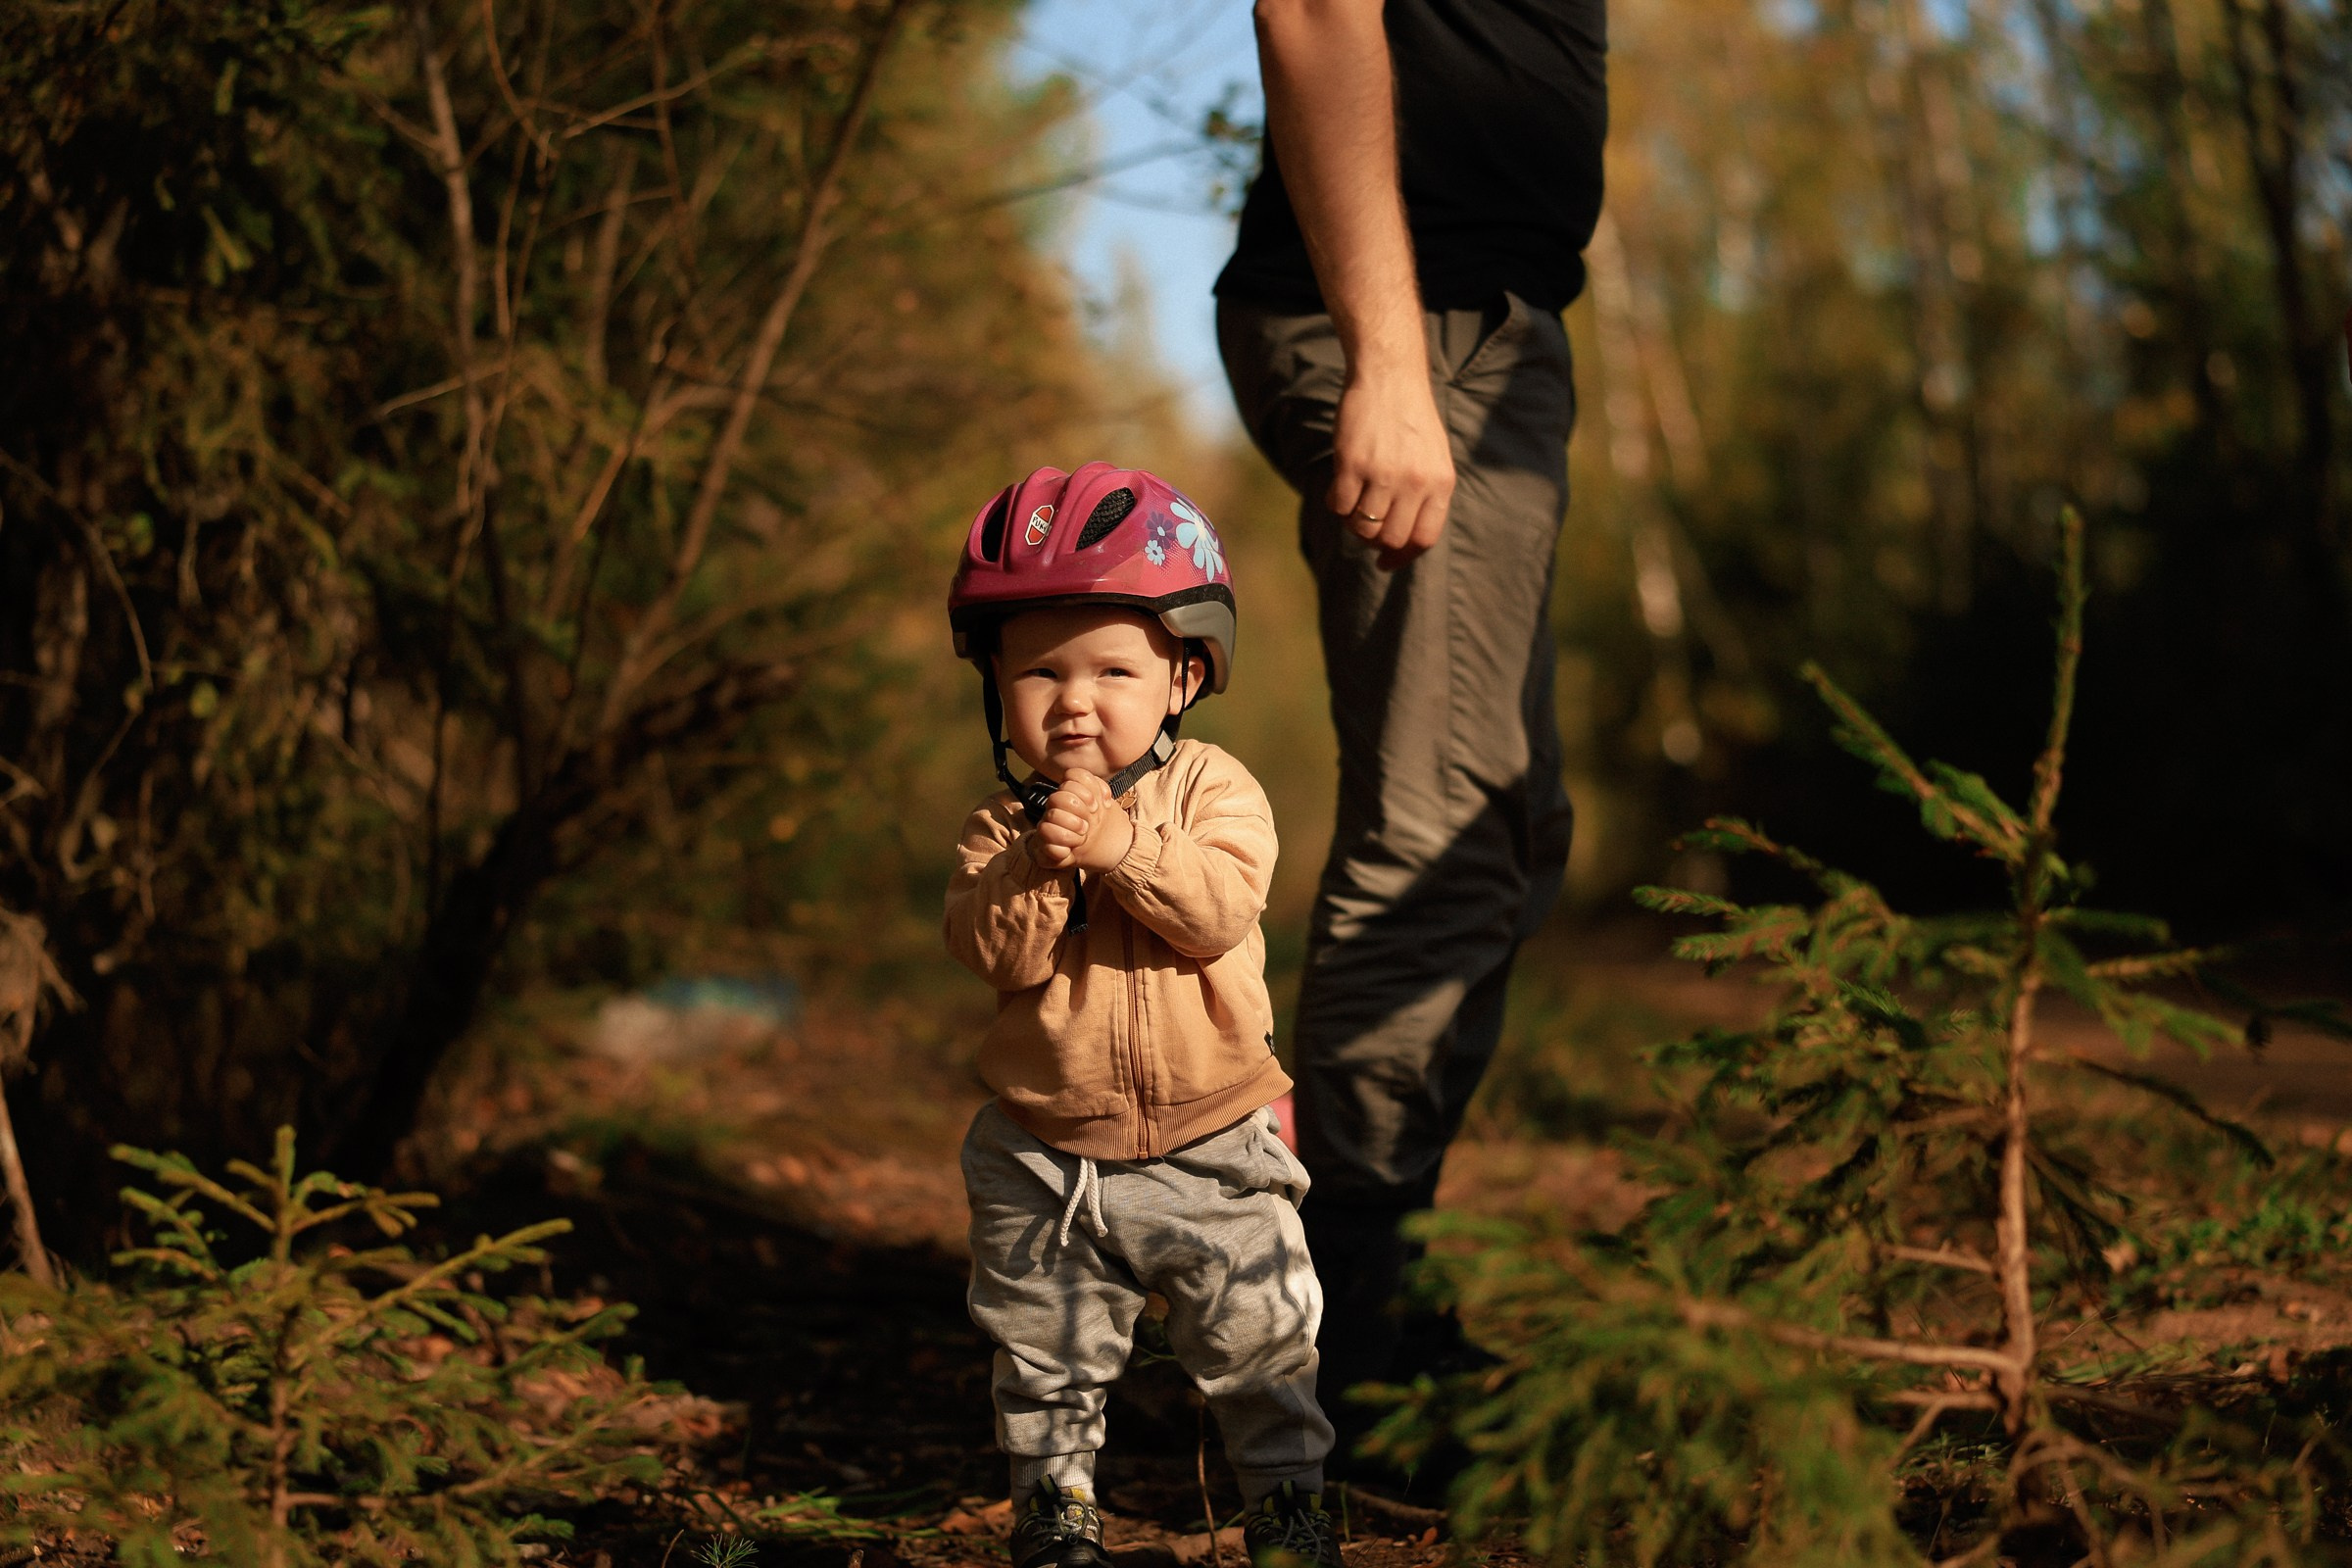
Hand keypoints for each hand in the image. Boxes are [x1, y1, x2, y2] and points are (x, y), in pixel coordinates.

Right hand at [1028, 768, 1135, 873]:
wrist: (1102, 849)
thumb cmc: (1100, 823)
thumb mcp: (1105, 804)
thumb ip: (1102, 790)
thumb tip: (1101, 799)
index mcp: (1070, 793)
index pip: (1071, 777)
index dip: (1085, 792)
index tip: (1096, 807)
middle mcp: (1056, 807)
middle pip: (1057, 797)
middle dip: (1078, 810)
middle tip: (1089, 824)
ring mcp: (1049, 826)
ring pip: (1050, 819)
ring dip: (1071, 830)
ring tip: (1082, 837)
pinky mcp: (1046, 848)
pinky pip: (1047, 846)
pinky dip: (1062, 850)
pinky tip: (1071, 850)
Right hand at [1327, 364, 1455, 569]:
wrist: (1390, 377)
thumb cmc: (1411, 420)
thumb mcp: (1433, 458)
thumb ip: (1425, 496)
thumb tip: (1401, 541)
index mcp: (1441, 483)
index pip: (1423, 538)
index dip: (1402, 557)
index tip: (1386, 562)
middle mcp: (1415, 482)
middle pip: (1391, 538)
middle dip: (1375, 540)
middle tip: (1366, 524)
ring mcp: (1383, 473)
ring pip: (1363, 526)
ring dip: (1353, 522)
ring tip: (1352, 503)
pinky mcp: (1352, 463)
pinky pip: (1340, 506)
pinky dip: (1336, 504)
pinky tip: (1338, 488)